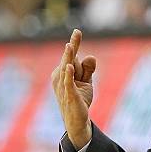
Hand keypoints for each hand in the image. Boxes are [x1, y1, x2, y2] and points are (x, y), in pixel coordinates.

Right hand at [51, 29, 96, 147]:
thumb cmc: (79, 99)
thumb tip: (90, 56)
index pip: (71, 55)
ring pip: (68, 67)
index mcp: (63, 72)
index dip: (75, 43)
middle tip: (77, 32)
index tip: (77, 30)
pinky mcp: (69, 94)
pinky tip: (69, 66)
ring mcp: (63, 85)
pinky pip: (68, 82)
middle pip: (70, 59)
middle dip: (74, 49)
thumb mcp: (86, 82)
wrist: (77, 120)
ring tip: (71, 45)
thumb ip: (89, 68)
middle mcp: (59, 77)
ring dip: (70, 56)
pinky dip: (68, 74)